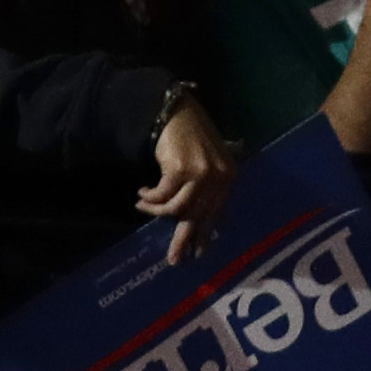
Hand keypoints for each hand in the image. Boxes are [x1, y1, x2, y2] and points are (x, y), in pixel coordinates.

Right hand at [138, 91, 237, 258]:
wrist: (174, 111)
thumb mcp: (205, 162)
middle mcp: (218, 177)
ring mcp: (200, 174)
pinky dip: (150, 197)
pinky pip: (162, 195)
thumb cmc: (189, 136)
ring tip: (142, 206)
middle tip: (174, 258)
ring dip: (156, 210)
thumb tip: (195, 216)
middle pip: (198, 215)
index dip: (206, 233)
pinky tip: (142, 193)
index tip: (198, 252)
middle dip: (183, 238)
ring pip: (177, 208)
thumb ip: (206, 186)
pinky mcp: (180, 170)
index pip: (216, 212)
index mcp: (228, 177)